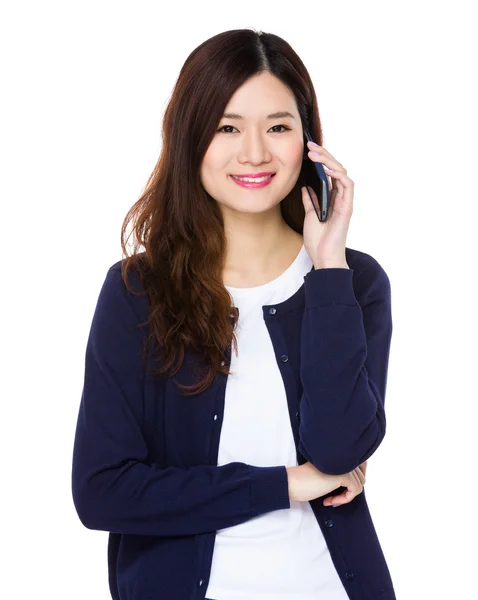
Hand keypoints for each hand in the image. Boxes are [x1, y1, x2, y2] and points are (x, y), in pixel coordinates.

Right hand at [287, 461, 365, 505]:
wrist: (293, 482)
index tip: (340, 489)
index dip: (354, 478)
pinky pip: (355, 491)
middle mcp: (344, 456)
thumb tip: (357, 478)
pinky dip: (344, 499)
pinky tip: (329, 501)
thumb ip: (340, 469)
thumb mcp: (327, 471)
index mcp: (339, 453)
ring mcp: (345, 465)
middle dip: (350, 489)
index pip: (361, 463)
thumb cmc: (306, 479)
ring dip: (346, 496)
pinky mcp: (344, 475)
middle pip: (362, 475)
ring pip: (359, 484)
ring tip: (330, 499)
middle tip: (335, 496)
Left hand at [300, 141, 353, 267]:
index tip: (307, 150)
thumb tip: (305, 187)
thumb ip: (310, 200)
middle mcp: (340, 197)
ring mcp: (345, 201)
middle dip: (323, 155)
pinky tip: (327, 169)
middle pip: (335, 169)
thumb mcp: (309, 215)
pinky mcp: (347, 207)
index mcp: (331, 198)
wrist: (323, 257)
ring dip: (329, 161)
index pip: (328, 173)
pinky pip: (347, 185)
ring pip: (342, 173)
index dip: (320, 160)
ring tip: (315, 153)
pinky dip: (338, 175)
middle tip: (309, 145)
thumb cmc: (318, 240)